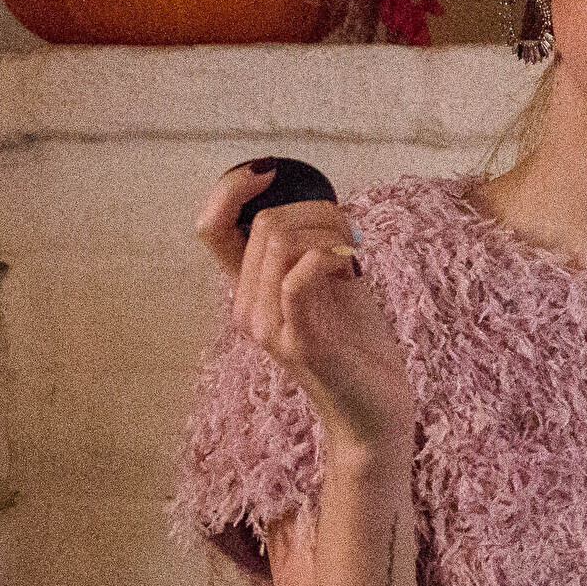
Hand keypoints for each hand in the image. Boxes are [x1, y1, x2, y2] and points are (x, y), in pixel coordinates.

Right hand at [197, 163, 412, 455]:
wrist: (376, 412)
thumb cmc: (357, 346)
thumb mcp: (333, 284)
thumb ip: (315, 247)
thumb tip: (321, 202)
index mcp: (250, 291)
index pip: (210, 227)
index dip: (230, 188)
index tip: (271, 173)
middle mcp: (248, 308)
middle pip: (262, 224)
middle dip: (314, 210)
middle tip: (348, 231)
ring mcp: (269, 328)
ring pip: (278, 242)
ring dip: (327, 230)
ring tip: (353, 249)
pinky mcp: (299, 343)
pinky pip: (296, 280)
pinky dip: (326, 256)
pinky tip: (348, 266)